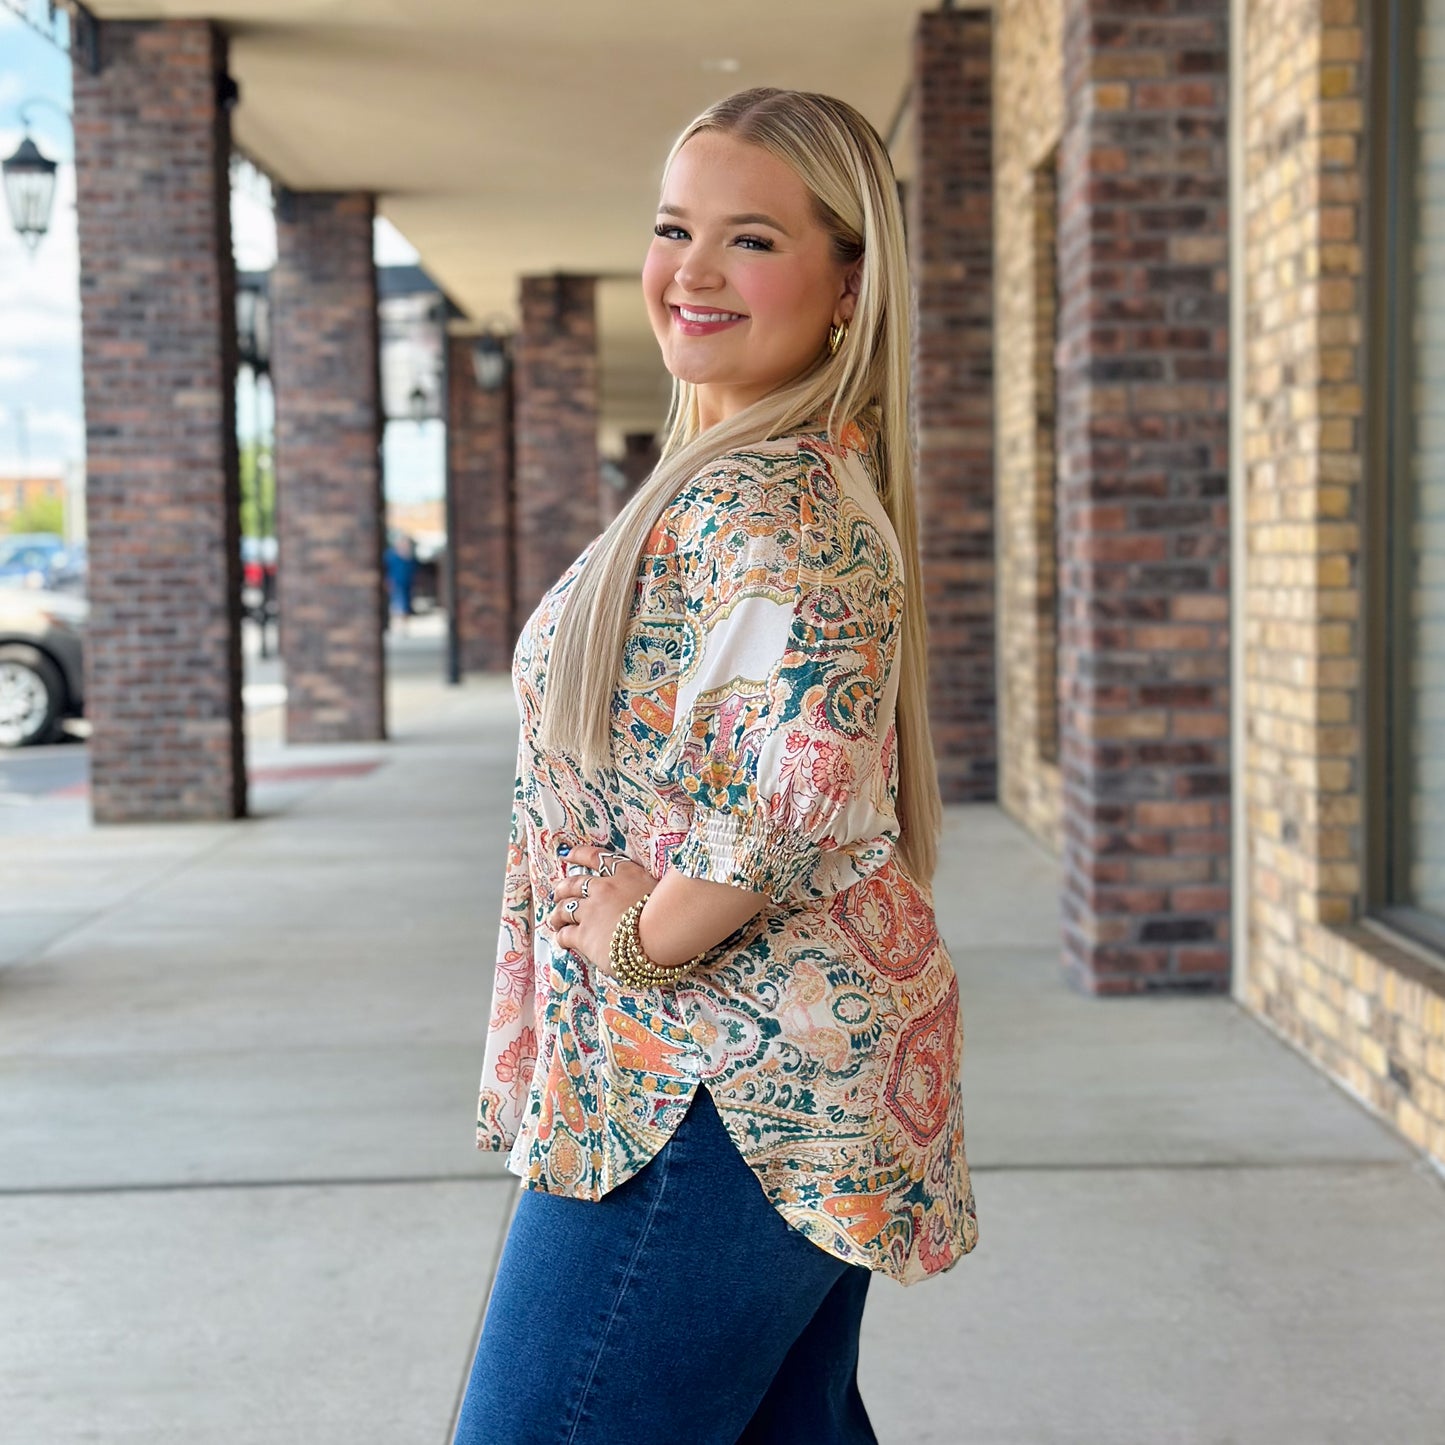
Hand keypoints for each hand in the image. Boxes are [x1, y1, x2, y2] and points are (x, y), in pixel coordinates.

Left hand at [544, 843, 654, 979]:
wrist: (660, 937)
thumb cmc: (669, 916)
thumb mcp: (661, 891)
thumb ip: (647, 888)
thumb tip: (647, 892)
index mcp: (625, 874)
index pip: (597, 857)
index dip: (578, 854)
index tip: (567, 854)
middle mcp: (604, 888)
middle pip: (574, 883)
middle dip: (563, 888)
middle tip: (558, 893)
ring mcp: (592, 911)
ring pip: (565, 908)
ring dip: (557, 914)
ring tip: (556, 920)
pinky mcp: (585, 935)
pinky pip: (566, 934)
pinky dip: (561, 937)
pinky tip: (562, 941)